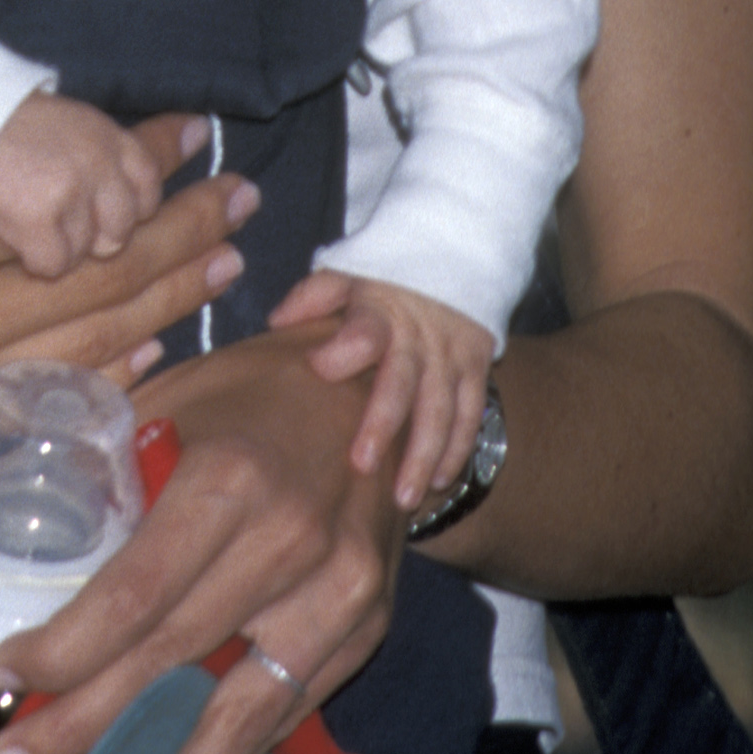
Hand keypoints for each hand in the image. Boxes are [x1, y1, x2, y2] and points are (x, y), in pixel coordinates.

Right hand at [0, 115, 255, 469]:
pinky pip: (45, 405)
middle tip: (233, 195)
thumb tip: (36, 112)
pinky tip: (153, 342)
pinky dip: (109, 372)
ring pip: (87, 343)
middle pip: (98, 275)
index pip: (70, 200)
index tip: (188, 134)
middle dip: (178, 229)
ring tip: (220, 257)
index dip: (140, 163)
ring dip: (165, 297)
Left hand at [0, 322, 403, 753]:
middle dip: (84, 724)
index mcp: (230, 479)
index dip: (65, 648)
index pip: (135, 594)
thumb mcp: (173, 397)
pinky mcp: (366, 628)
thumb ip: (108, 464)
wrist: (380, 384)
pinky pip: (287, 712)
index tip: (2, 674)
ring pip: (241, 715)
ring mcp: (338, 595)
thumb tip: (29, 535)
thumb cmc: (253, 389)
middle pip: (171, 661)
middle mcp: (290, 544)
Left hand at [270, 267, 494, 515]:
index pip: (364, 331)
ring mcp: (450, 353)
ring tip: (405, 497)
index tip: (320, 368)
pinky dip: (458, 449)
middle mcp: (417, 334)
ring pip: (441, 410)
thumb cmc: (381, 280)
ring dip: (424, 455)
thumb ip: (313, 297)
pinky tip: (441, 482)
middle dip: (383, 425)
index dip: (344, 349)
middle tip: (361, 465)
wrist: (451, 256)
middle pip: (402, 383)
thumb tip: (276, 322)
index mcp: (379, 309)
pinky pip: (470, 413)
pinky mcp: (476, 366)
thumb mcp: (347, 274)